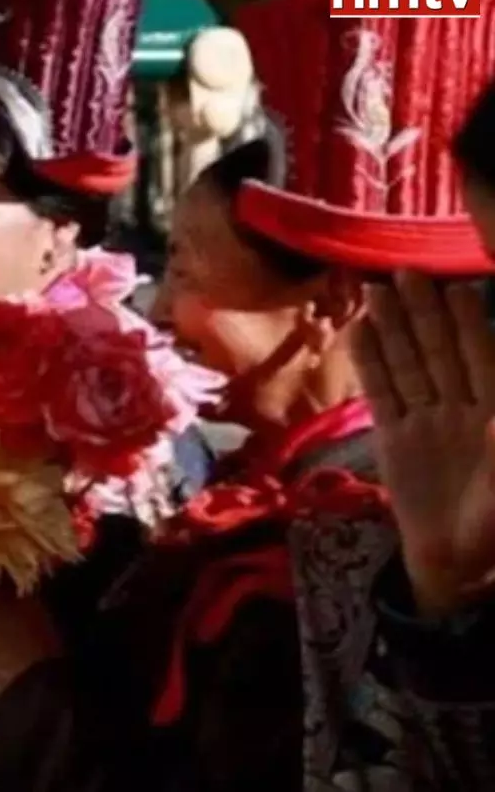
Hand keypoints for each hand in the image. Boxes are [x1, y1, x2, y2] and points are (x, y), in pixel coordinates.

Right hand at [351, 272, 494, 616]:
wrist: (456, 567)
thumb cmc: (493, 526)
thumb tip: (494, 406)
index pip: (482, 359)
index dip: (470, 323)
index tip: (455, 285)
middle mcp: (461, 410)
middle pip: (441, 353)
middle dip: (425, 314)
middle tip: (405, 274)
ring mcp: (426, 422)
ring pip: (409, 366)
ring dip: (393, 330)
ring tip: (376, 292)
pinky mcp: (395, 439)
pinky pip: (382, 394)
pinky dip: (371, 364)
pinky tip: (360, 334)